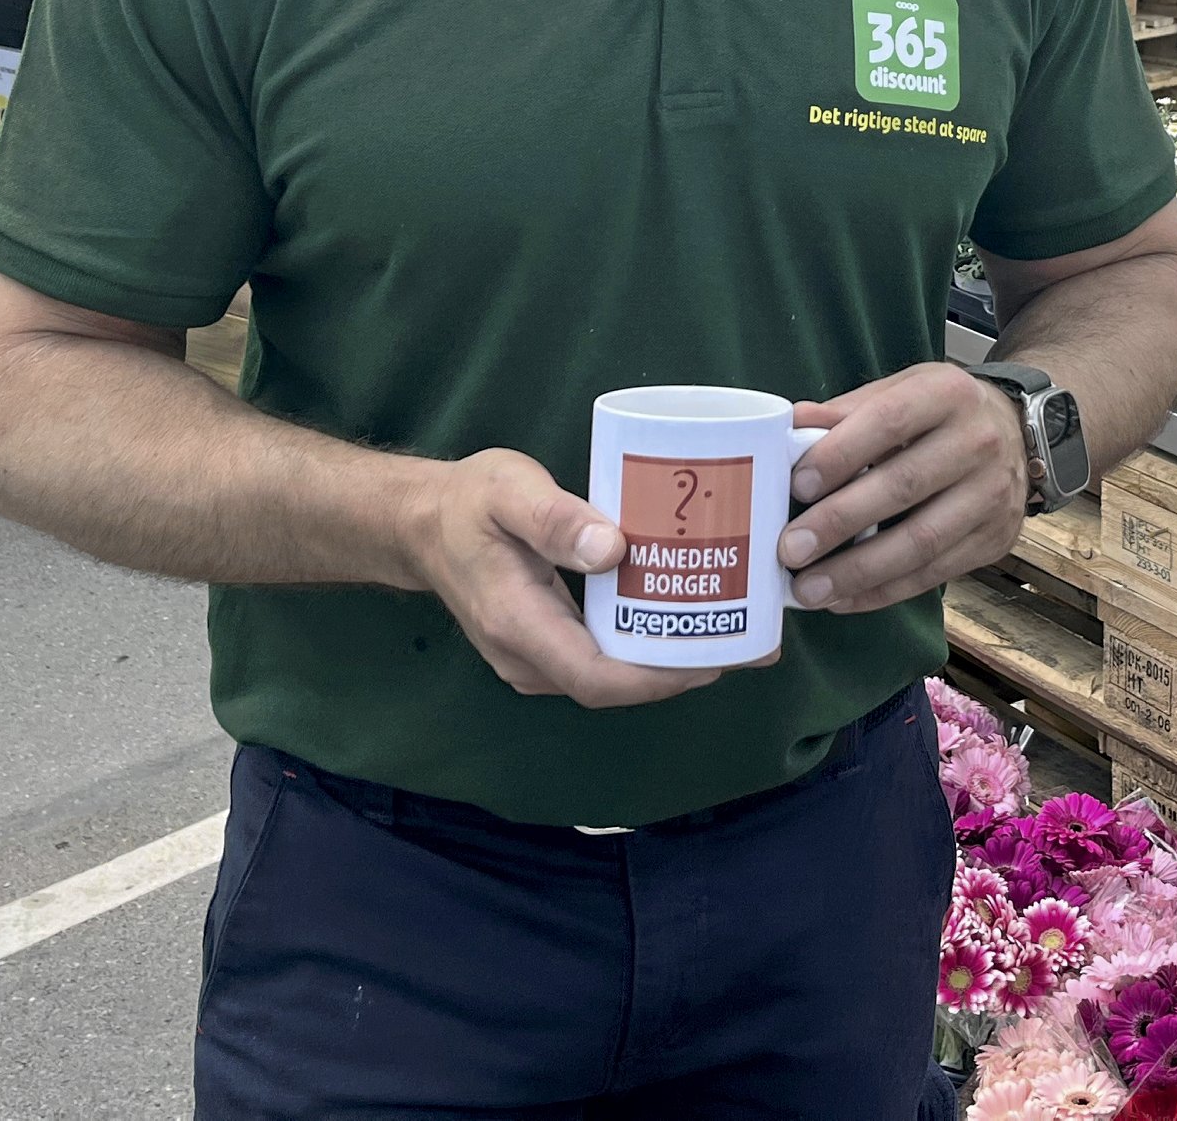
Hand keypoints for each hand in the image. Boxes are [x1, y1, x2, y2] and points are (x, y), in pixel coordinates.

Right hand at [409, 449, 719, 708]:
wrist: (424, 522)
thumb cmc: (469, 502)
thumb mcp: (508, 491)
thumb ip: (555, 519)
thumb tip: (614, 550)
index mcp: (517, 624)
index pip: (596, 676)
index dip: (659, 677)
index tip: (716, 656)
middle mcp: (527, 657)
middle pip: (614, 684)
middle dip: (684, 672)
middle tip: (752, 644)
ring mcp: (536, 658)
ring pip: (612, 676)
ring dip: (671, 662)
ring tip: (736, 632)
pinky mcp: (547, 645)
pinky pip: (604, 658)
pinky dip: (648, 646)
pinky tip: (688, 619)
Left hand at [780, 365, 1029, 612]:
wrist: (1017, 433)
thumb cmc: (941, 413)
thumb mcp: (902, 392)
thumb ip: (849, 411)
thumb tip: (792, 426)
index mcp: (947, 394)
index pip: (888, 422)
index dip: (840, 454)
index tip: (796, 486)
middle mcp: (978, 442)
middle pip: (903, 486)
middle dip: (840, 521)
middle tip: (790, 549)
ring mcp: (992, 494)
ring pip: (920, 541)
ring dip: (858, 571)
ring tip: (808, 589)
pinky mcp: (995, 539)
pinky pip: (934, 573)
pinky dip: (884, 591)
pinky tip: (843, 599)